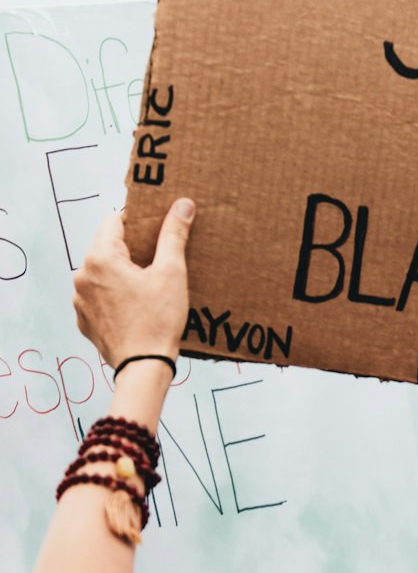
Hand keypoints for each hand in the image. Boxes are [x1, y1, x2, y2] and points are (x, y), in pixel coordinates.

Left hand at [72, 200, 195, 369]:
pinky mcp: (83, 319)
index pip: (114, 221)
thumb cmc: (158, 320)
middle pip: (107, 247)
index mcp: (100, 258)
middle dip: (131, 250)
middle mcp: (81, 275)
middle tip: (157, 262)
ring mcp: (79, 299)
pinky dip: (114, 296)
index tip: (156, 232)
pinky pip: (98, 296)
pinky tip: (135, 307)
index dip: (137, 223)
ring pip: (102, 272)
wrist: (143, 367)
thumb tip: (182, 205)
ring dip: (121, 273)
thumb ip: (174, 234)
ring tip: (147, 288)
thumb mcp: (172, 273)